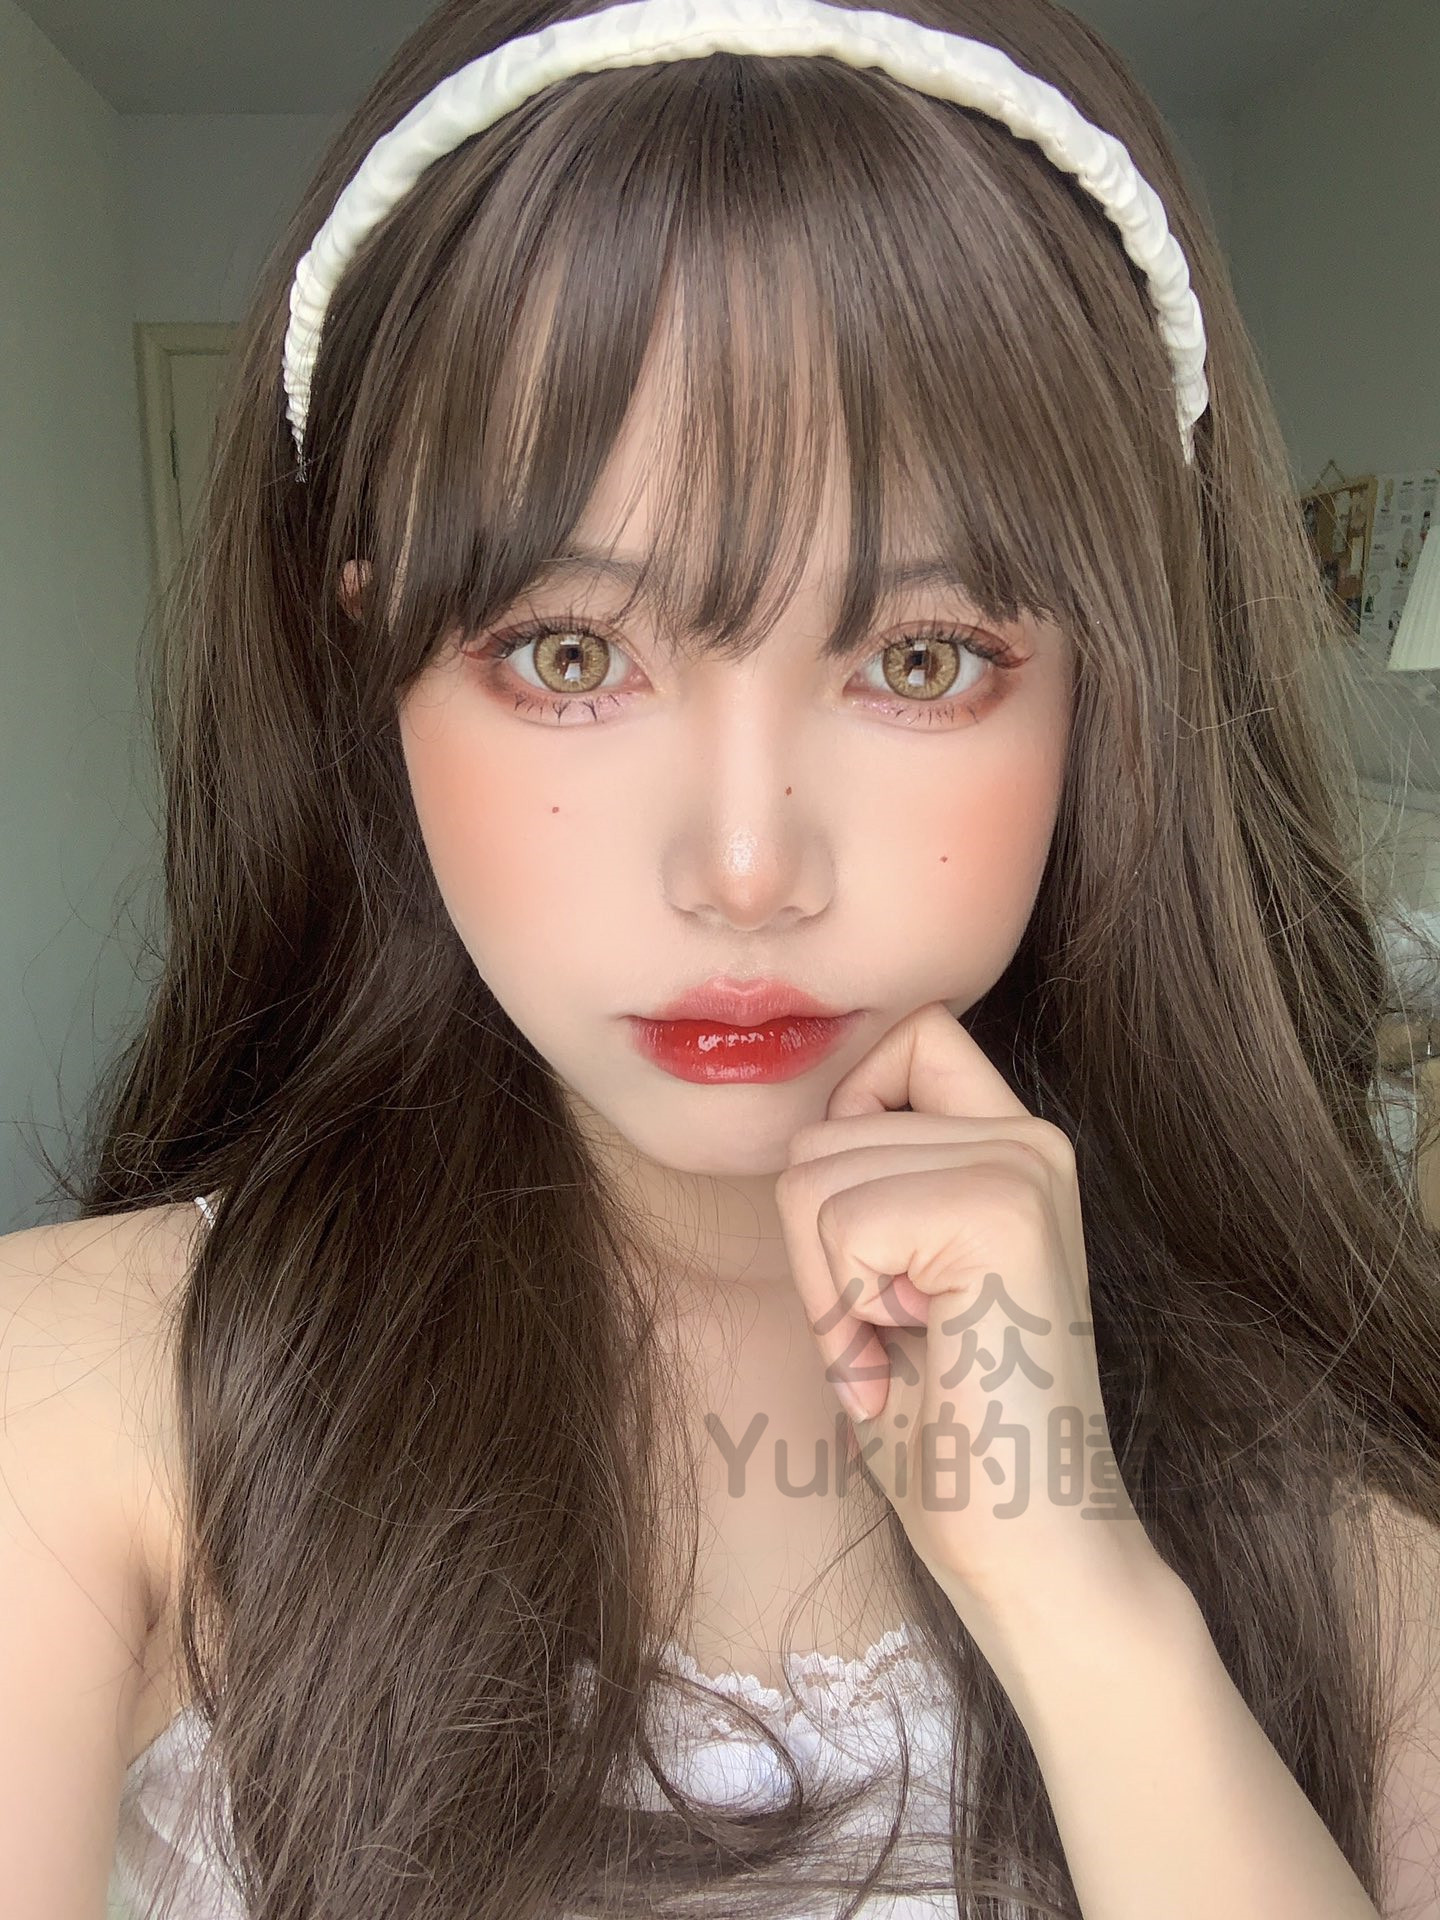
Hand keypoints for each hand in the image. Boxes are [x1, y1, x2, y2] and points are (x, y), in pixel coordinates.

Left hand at [775, 1000, 1158, 1621]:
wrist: (1029, 1546)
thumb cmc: (949, 1429)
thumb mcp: (898, 1274)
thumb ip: (878, 1179)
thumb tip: (811, 1121)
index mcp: (1014, 1146)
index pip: (909, 1038)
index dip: (853, 1125)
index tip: (879, 1243)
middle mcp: (1029, 1138)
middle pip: (824, 1131)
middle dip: (820, 1253)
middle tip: (898, 1337)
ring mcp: (1020, 1166)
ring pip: (814, 1177)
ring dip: (829, 1289)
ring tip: (908, 1351)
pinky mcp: (1000, 1208)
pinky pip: (838, 1224)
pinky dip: (843, 1312)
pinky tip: (913, 1360)